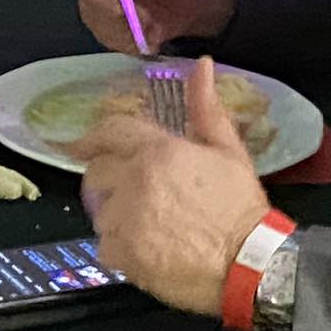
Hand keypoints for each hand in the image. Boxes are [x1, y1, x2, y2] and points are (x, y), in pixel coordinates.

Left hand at [82, 58, 272, 317]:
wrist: (248, 264)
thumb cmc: (241, 209)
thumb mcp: (229, 151)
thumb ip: (206, 108)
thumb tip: (203, 65)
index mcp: (158, 152)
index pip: (109, 132)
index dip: (94, 138)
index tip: (83, 145)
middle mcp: (135, 181)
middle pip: (96, 173)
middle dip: (110, 180)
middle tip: (135, 194)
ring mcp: (125, 219)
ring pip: (100, 211)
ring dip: (117, 215)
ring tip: (151, 225)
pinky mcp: (121, 253)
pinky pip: (105, 244)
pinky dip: (120, 247)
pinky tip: (149, 248)